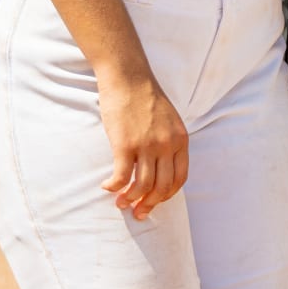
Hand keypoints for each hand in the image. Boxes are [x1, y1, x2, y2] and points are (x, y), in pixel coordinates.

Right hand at [97, 75, 186, 219]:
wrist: (127, 76)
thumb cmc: (144, 96)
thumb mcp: (169, 119)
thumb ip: (169, 140)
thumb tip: (160, 165)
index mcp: (180, 139)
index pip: (179, 178)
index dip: (167, 195)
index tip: (155, 201)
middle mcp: (167, 145)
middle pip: (162, 187)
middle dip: (149, 204)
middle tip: (138, 213)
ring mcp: (147, 145)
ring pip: (142, 186)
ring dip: (130, 199)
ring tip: (120, 203)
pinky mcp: (125, 144)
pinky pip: (122, 177)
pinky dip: (114, 187)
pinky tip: (107, 187)